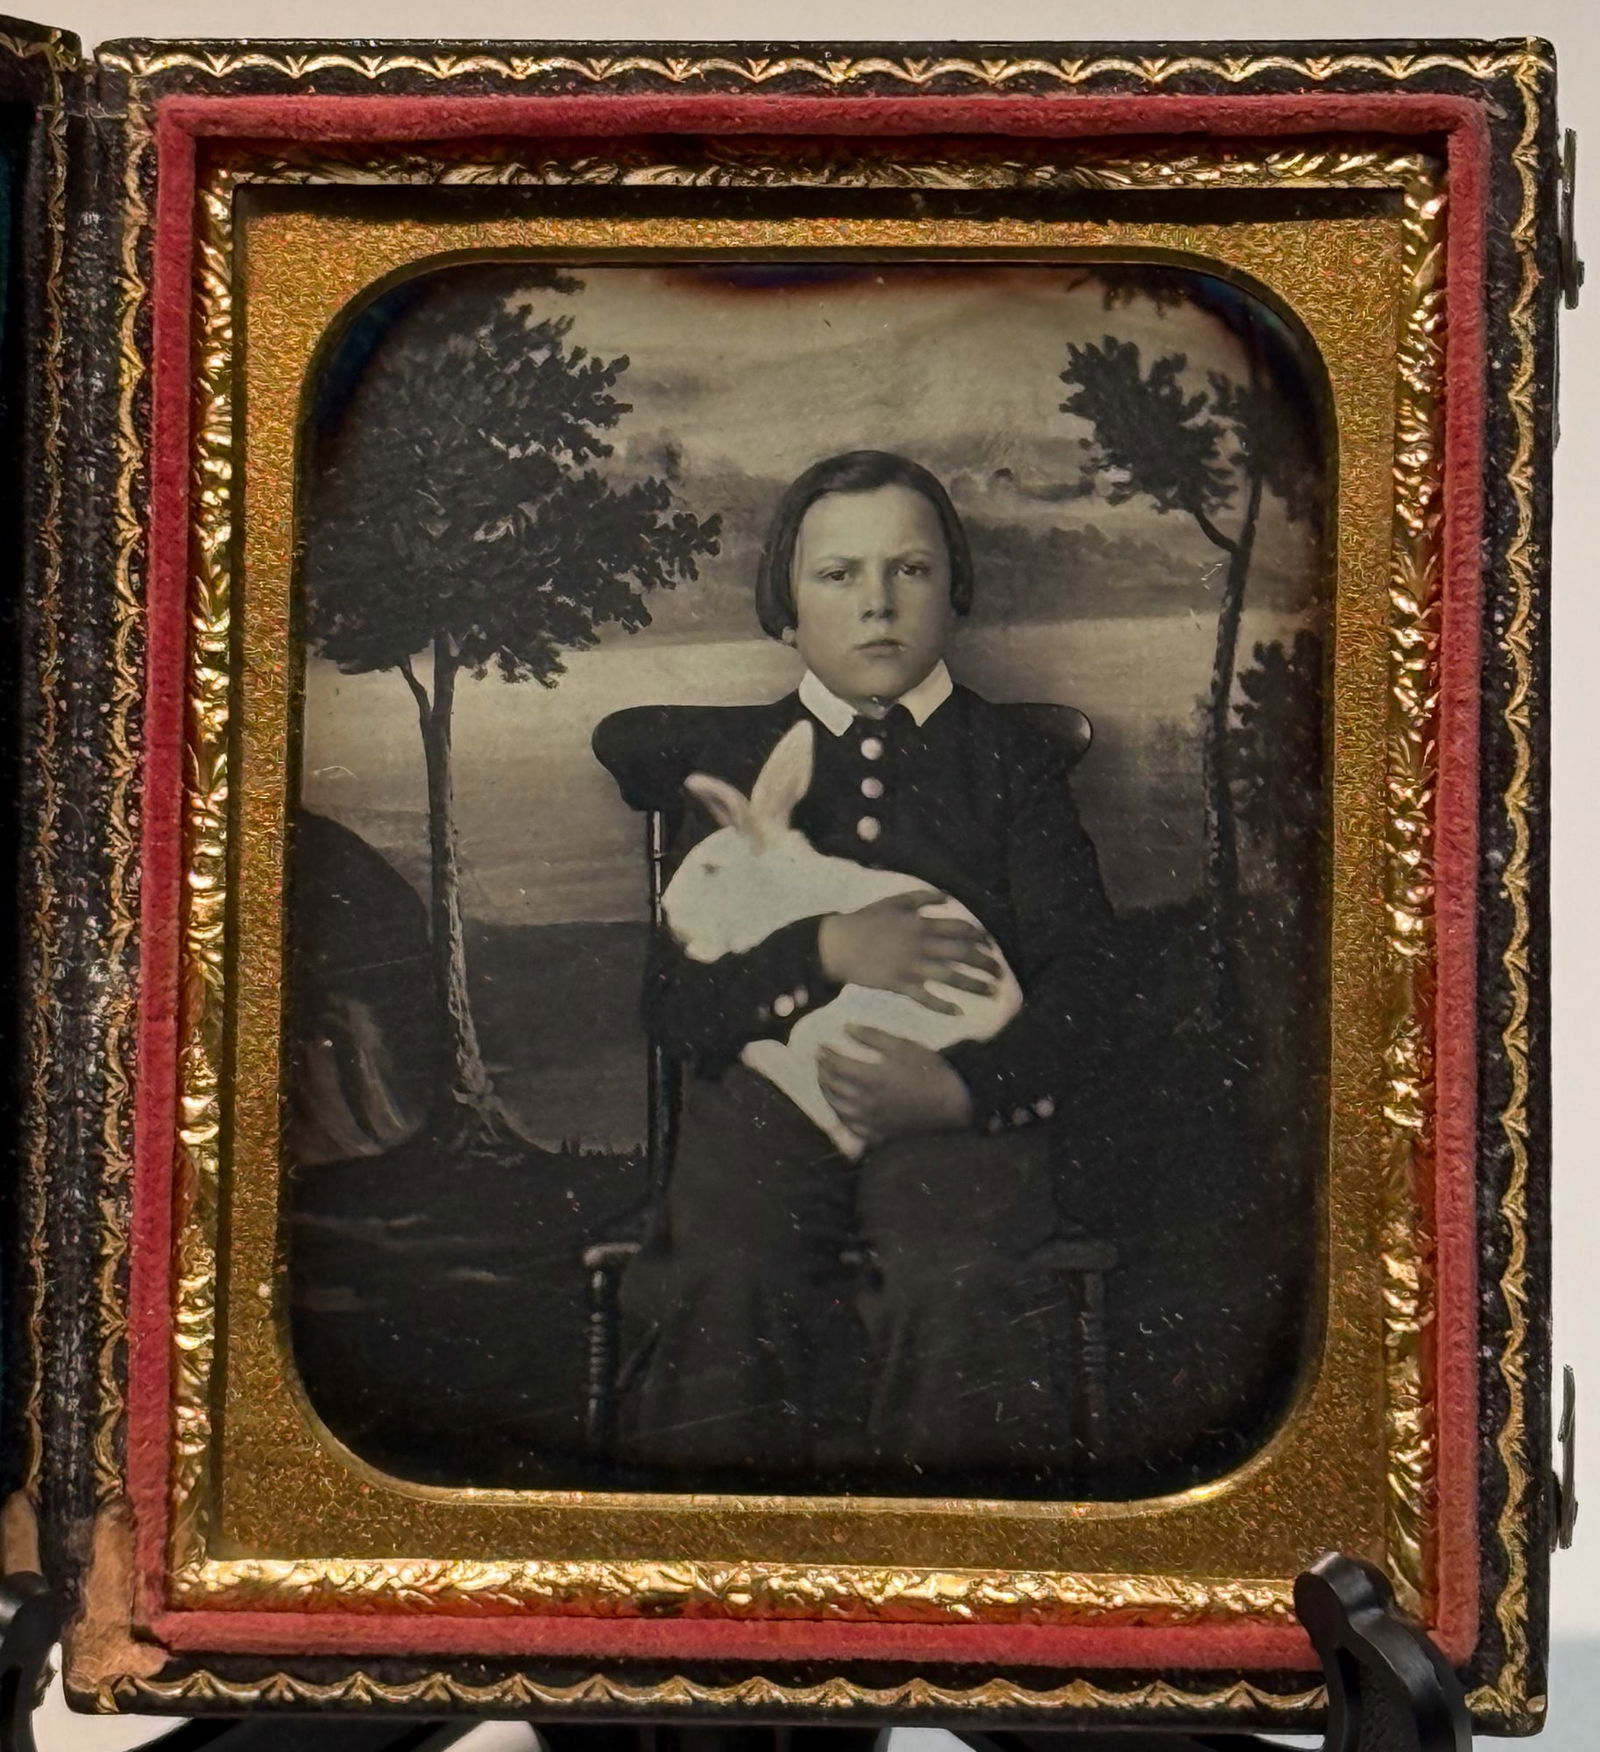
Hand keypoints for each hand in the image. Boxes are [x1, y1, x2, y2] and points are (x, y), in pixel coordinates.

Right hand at [817, 890, 1000, 1012]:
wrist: (838, 944)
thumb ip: (919, 899)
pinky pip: (925, 998)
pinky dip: (941, 1006)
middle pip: (961, 953)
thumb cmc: (865, 921)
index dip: (978, 937)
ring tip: (990, 991)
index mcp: (920, 924)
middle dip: (984, 962)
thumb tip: (945, 896)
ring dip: (973, 984)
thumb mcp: (893, 902)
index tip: (990, 945)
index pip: (958, 929)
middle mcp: (920, 945)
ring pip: (949, 976)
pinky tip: (957, 1012)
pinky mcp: (900, 985)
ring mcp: (911, 966)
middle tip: (999, 972)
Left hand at [817, 1026, 974, 1146]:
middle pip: (833, 1087)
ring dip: (826, 1093)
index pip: (836, 1065)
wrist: (953, 1104)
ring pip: (838, 1108)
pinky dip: (840, 1116)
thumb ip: (873, 1037)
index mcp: (872, 1077)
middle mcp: (866, 1102)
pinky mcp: (879, 1134)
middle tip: (820, 1062)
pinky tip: (840, 1108)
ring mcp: (872, 1121)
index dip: (826, 1055)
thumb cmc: (930, 1071)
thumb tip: (846, 1028)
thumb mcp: (904, 1046)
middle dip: (822, 1072)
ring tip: (824, 1081)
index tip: (821, 1046)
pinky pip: (851, 1128)